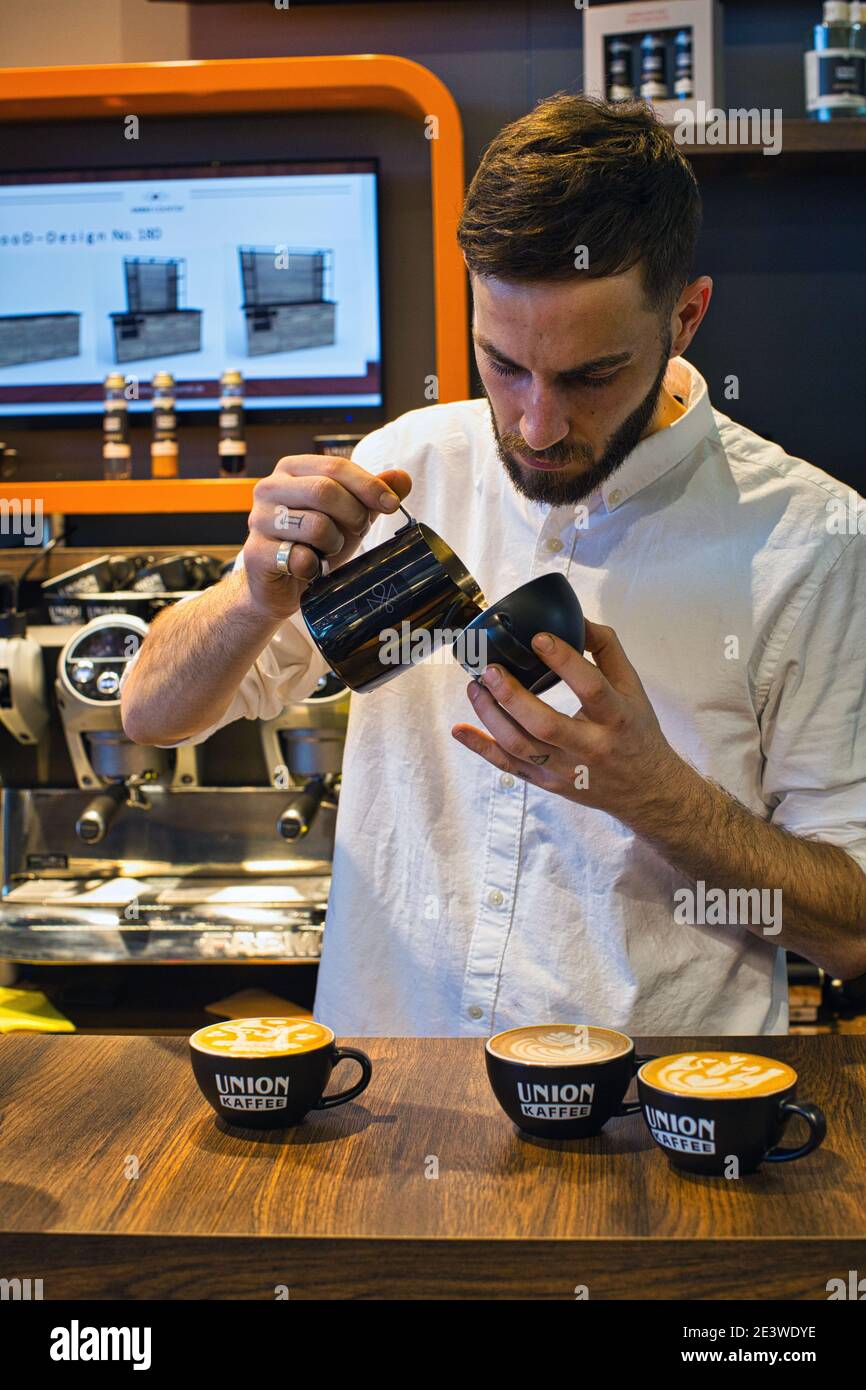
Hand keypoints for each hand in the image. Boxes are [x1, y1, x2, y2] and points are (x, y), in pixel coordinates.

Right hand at [242, 454, 412, 621]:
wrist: (278, 585)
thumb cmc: (312, 544)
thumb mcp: (347, 516)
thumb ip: (370, 495)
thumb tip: (402, 479)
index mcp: (292, 470)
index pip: (336, 466)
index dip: (369, 485)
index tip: (392, 504)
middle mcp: (270, 488)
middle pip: (325, 490)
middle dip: (353, 514)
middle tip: (357, 531)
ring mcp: (259, 520)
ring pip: (316, 525)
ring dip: (334, 544)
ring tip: (326, 551)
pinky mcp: (255, 552)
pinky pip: (300, 558)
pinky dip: (314, 568)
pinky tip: (309, 569)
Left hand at [451, 619, 684, 824]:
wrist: (646, 790)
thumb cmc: (636, 731)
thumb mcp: (633, 688)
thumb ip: (607, 649)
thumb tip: (576, 618)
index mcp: (617, 717)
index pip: (590, 687)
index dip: (564, 660)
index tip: (538, 637)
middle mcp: (591, 747)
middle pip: (546, 725)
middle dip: (512, 696)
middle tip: (490, 670)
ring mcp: (566, 769)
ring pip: (521, 747)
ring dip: (491, 716)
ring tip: (475, 687)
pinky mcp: (548, 783)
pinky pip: (509, 767)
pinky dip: (481, 748)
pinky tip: (461, 729)